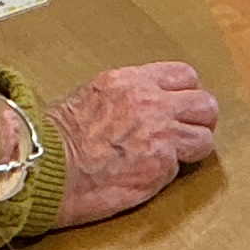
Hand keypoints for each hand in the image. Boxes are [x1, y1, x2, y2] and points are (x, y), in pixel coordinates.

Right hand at [49, 62, 219, 226]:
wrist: (44, 169)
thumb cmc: (53, 140)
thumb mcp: (86, 97)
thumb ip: (120, 97)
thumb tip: (135, 106)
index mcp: (129, 81)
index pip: (183, 75)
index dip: (186, 93)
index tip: (179, 106)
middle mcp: (149, 102)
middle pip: (205, 103)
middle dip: (199, 120)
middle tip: (186, 133)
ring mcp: (159, 134)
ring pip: (205, 137)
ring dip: (192, 148)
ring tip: (172, 157)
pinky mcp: (160, 165)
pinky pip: (183, 166)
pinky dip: (171, 172)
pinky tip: (149, 174)